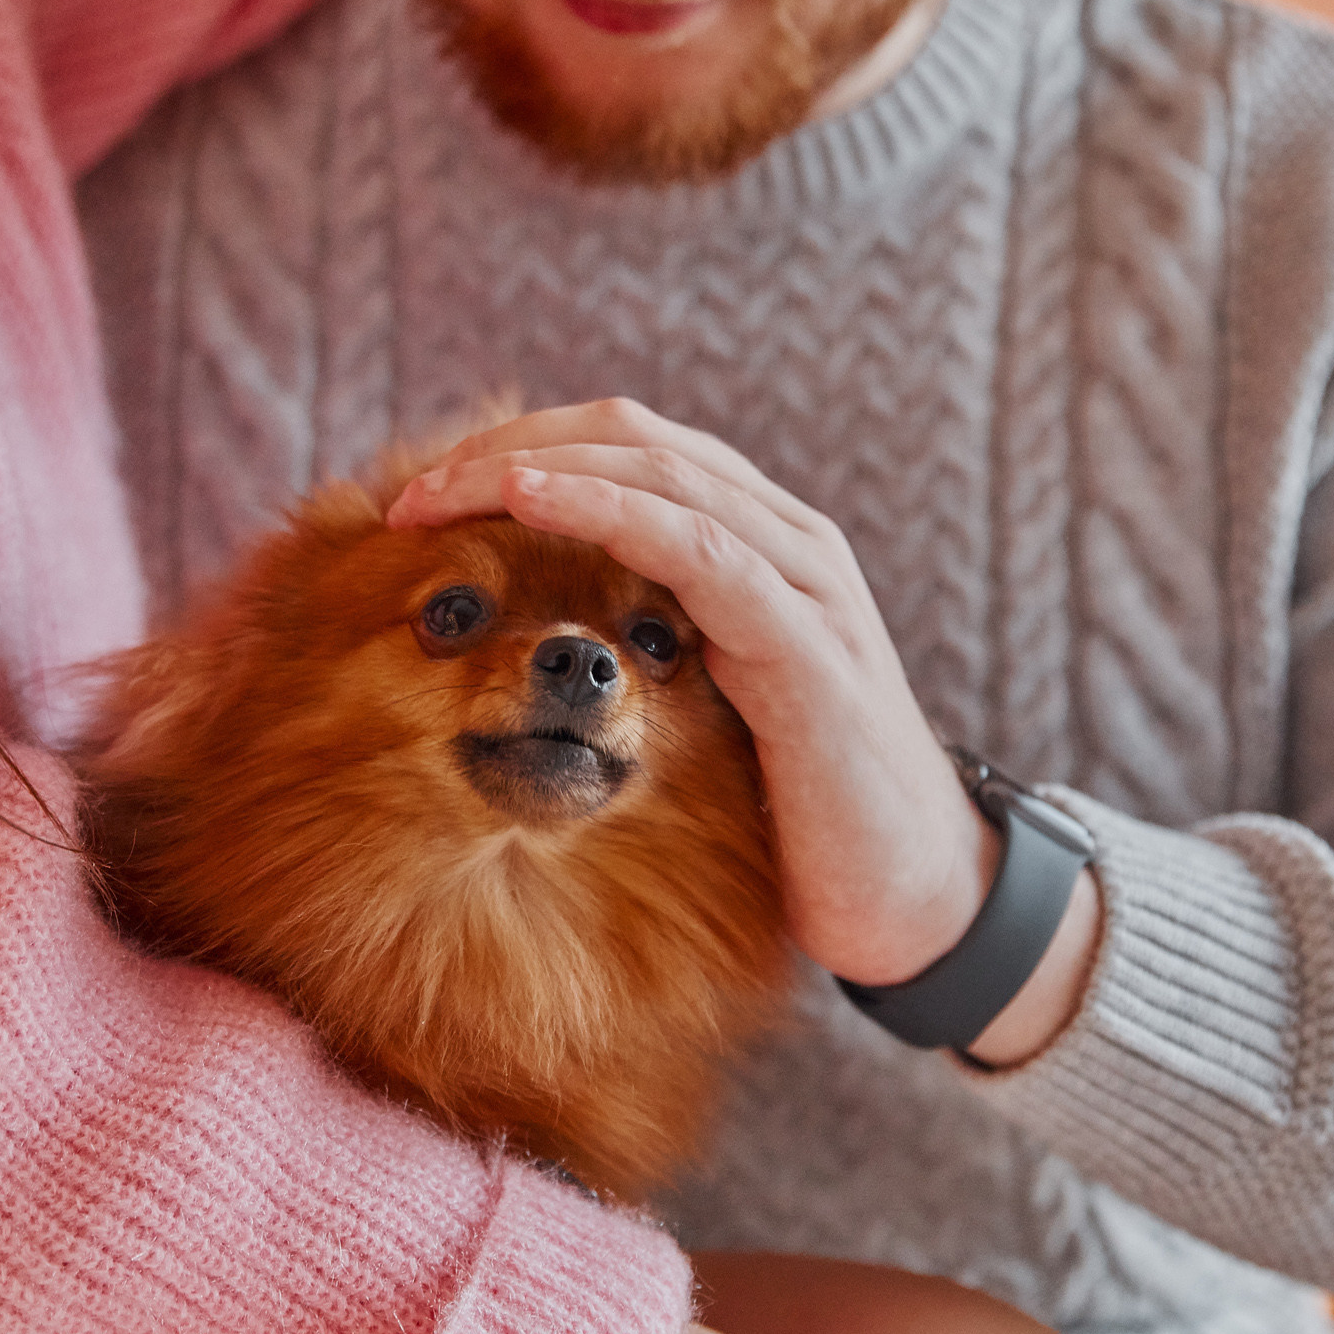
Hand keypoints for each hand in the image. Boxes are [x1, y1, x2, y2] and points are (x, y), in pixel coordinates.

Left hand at [387, 401, 1099, 1065]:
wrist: (920, 896)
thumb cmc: (803, 813)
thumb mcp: (709, 710)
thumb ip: (651, 651)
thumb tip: (537, 647)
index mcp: (757, 546)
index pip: (630, 450)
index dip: (523, 449)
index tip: (426, 496)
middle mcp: (786, 541)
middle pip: (633, 438)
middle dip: (511, 447)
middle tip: (412, 494)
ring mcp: (804, 584)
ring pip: (659, 473)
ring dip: (537, 467)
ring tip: (445, 489)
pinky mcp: (807, 645)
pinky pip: (698, 550)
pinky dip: (607, 511)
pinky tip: (531, 502)